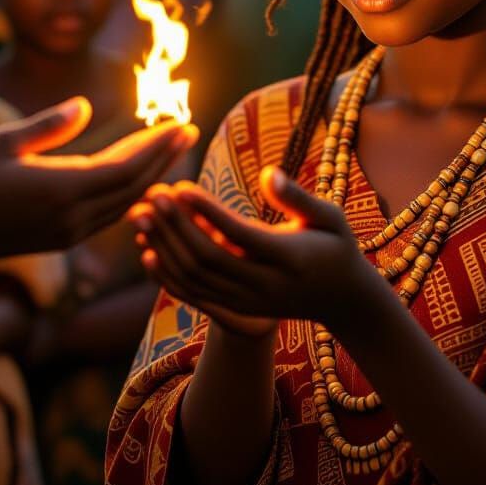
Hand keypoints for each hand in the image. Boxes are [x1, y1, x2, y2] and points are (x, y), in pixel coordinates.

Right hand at [0, 97, 197, 269]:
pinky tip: (146, 177)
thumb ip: (48, 125)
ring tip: (174, 148)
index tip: (180, 124)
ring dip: (154, 174)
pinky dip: (134, 193)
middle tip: (190, 130)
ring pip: (128, 201)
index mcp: (62, 188)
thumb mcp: (2, 143)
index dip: (156, 146)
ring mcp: (74, 231)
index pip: (126, 167)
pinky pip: (113, 213)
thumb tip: (85, 106)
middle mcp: (75, 214)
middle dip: (164, 157)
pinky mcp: (68, 238)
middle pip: (135, 185)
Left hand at [134, 166, 372, 334]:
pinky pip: (194, 296)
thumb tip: (267, 174)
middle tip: (153, 193)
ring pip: (195, 278)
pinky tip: (147, 252)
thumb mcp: (331, 218)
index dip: (207, 211)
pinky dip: (167, 276)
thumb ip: (298, 197)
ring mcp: (248, 302)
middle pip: (208, 258)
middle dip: (175, 226)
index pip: (238, 234)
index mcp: (289, 257)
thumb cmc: (337, 247)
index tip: (180, 186)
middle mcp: (264, 284)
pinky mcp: (236, 310)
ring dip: (164, 247)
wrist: (343, 300)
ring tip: (142, 214)